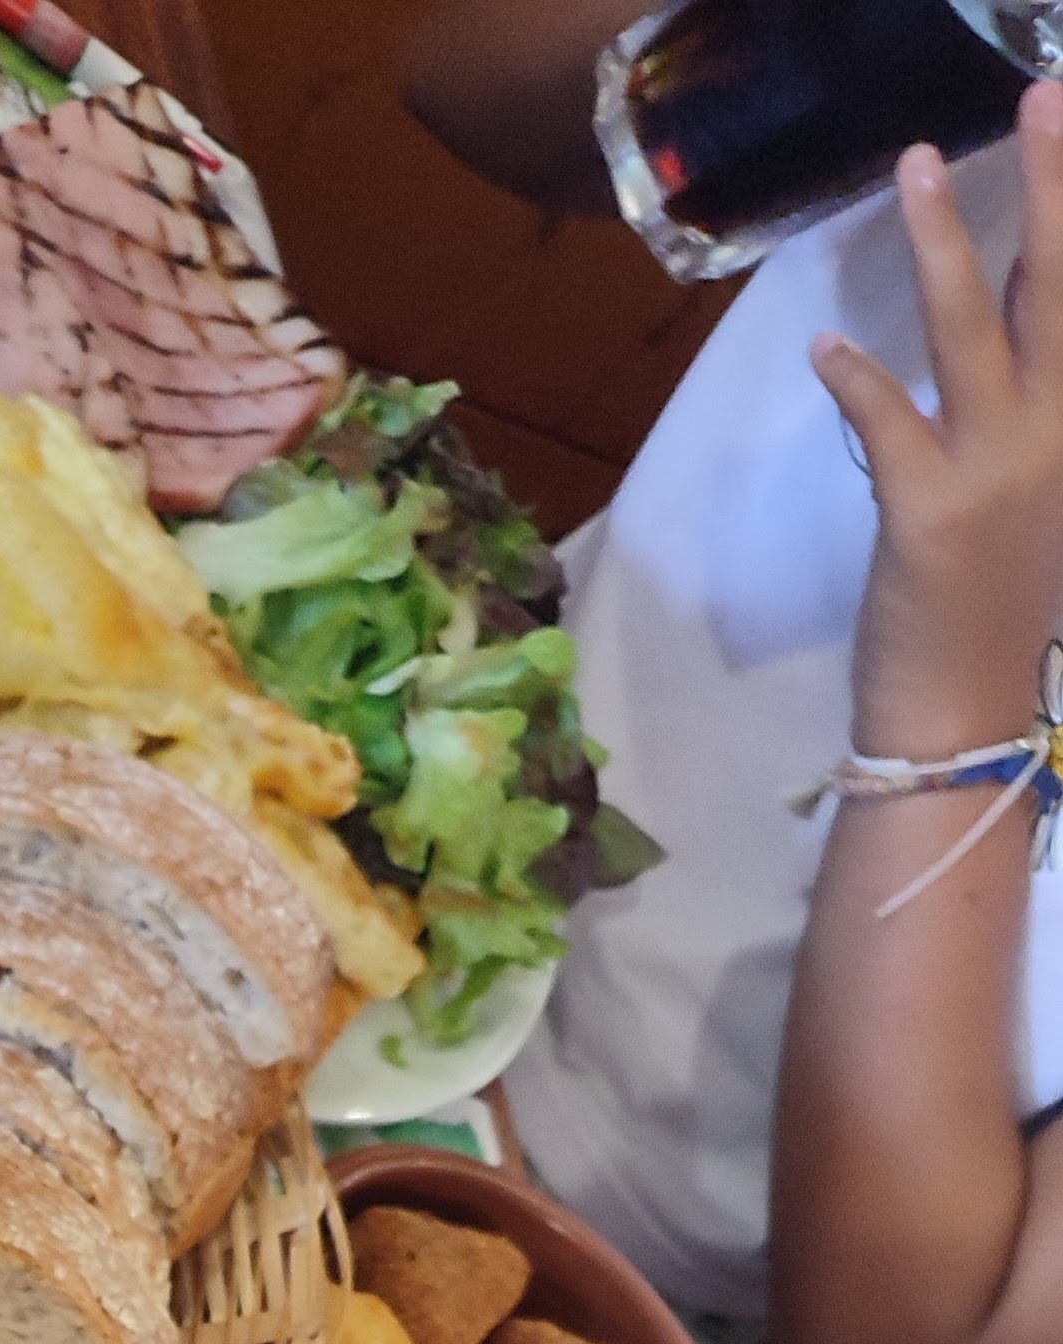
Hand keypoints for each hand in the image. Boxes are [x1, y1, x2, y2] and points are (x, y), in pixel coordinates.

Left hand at [816, 76, 1062, 760]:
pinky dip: (858, 382)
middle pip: (1058, 288)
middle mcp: (1058, 434)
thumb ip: (1021, 418)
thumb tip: (990, 339)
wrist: (969, 724)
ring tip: (913, 167)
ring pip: (970, 330)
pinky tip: (827, 343)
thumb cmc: (998, 622)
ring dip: (941, 244)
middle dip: (1051, 185)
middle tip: (1040, 94)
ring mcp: (996, 468)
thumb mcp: (1033, 504)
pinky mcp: (929, 511)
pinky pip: (888, 424)